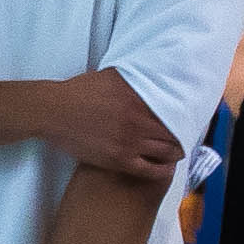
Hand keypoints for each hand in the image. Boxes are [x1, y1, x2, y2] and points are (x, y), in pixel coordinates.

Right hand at [44, 70, 183, 178]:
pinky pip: (149, 170)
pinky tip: (165, 168)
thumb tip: (150, 74)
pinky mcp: (118, 160)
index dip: (184, 116)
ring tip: (177, 153)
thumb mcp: (111, 77)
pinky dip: (161, 170)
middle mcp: (139, 121)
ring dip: (175, 153)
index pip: (175, 111)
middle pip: (174, 133)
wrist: (53, 111)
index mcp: (140, 100)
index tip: (189, 118)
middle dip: (182, 136)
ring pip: (166, 152)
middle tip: (184, 138)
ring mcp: (130, 142)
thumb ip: (134, 79)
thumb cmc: (79, 91)